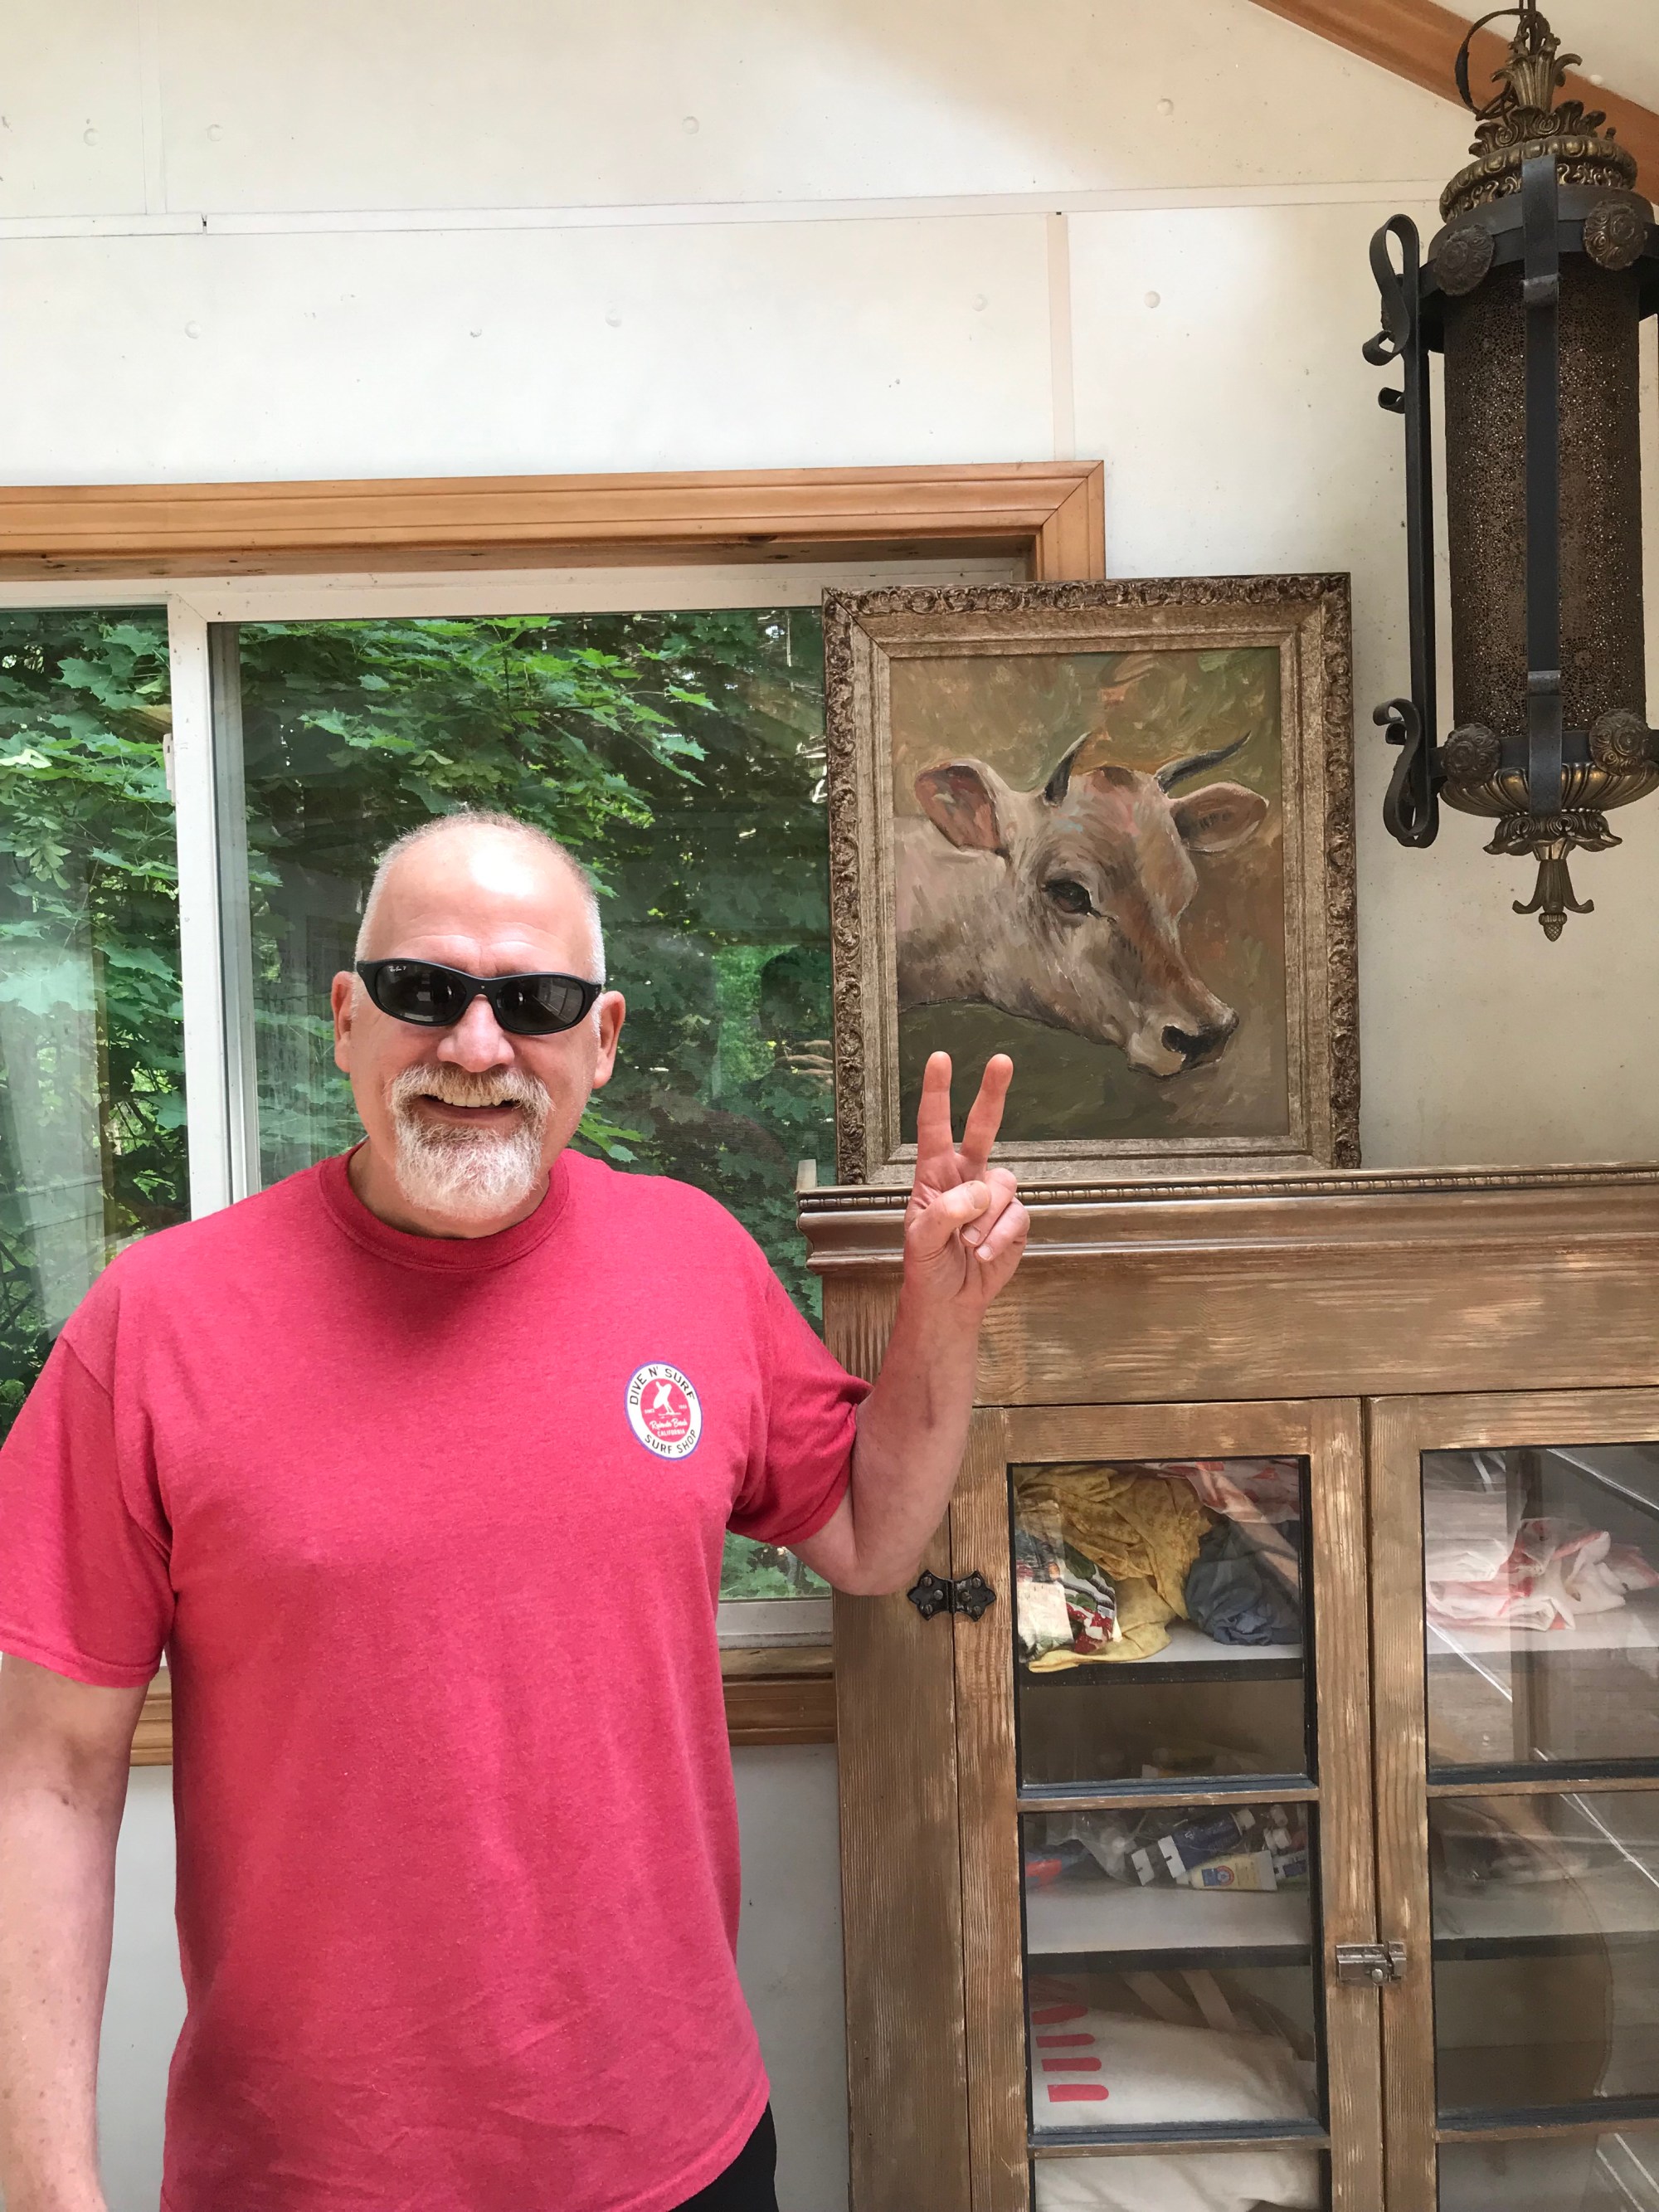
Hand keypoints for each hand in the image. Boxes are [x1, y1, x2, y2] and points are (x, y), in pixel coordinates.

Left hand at [902, 1052, 1028, 1320]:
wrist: (949, 1301)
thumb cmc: (927, 1265)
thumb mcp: (921, 1240)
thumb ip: (944, 1212)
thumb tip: (978, 1193)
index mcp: (934, 1174)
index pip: (935, 1127)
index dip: (938, 1093)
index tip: (941, 1059)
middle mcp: (966, 1176)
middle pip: (983, 1127)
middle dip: (993, 1094)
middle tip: (1002, 1060)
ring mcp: (992, 1197)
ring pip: (1002, 1185)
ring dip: (986, 1220)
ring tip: (968, 1244)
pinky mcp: (1015, 1219)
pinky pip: (1017, 1216)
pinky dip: (1000, 1237)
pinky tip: (985, 1253)